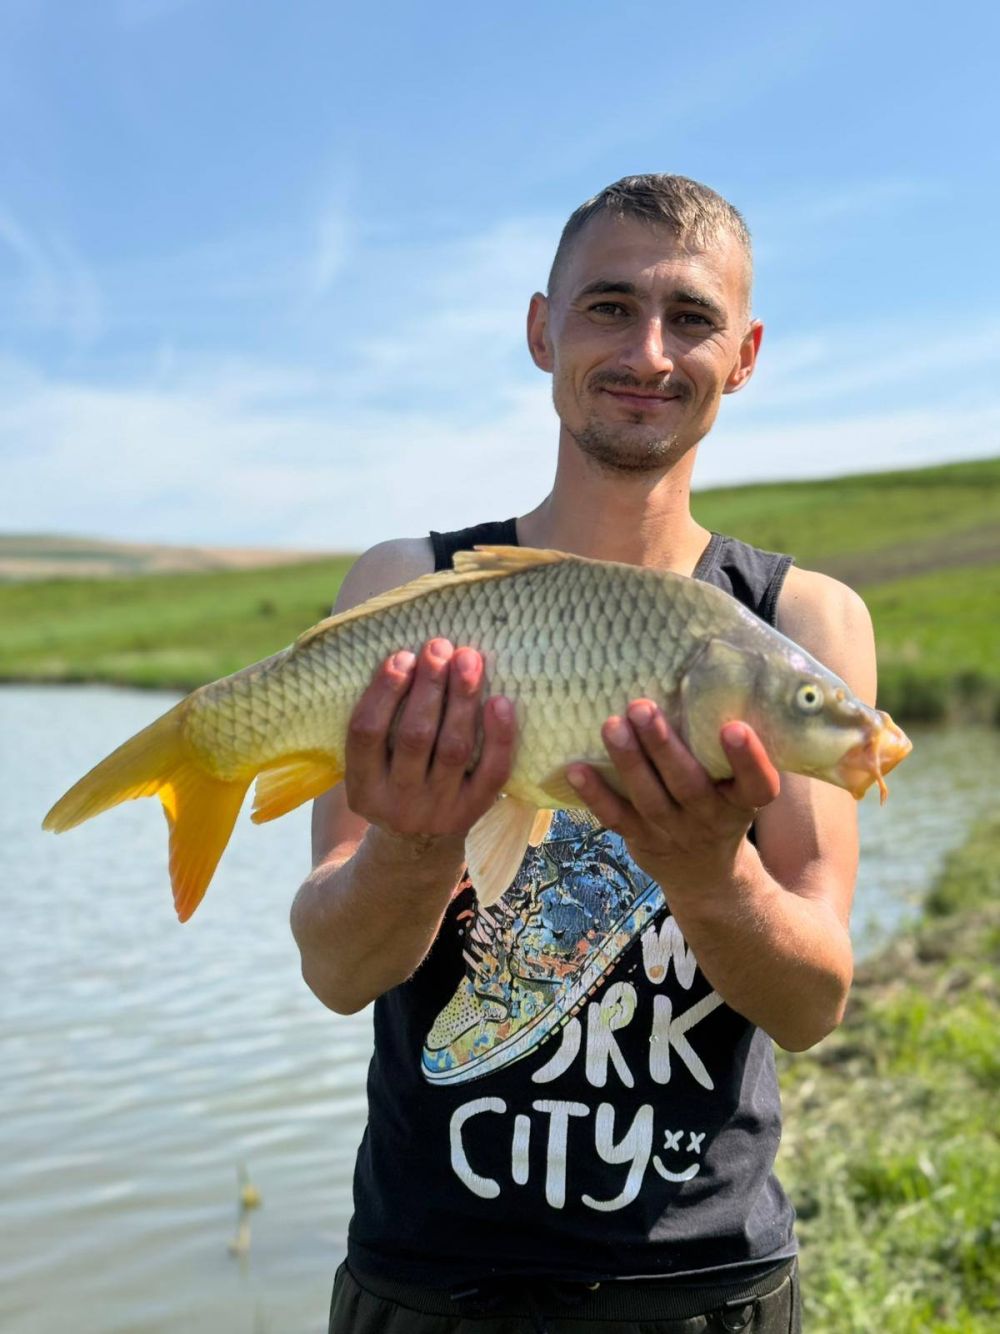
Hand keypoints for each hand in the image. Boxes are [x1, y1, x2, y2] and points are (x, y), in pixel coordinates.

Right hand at [344, 638, 515, 838]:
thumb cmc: (392, 783)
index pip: (366, 733)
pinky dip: (499, 736)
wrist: (416, 846)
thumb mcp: (369, 768)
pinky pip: (492, 773)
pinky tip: (501, 701)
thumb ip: (376, 725)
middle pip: (414, 736)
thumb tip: (403, 658)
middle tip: (439, 646)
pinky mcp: (474, 811)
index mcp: (363, 787)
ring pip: (454, 748)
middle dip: (428, 686)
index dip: (384, 692)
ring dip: (462, 698)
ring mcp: (439, 809)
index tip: (402, 656)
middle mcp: (399, 801)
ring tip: (468, 659)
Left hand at [565, 700, 779, 890]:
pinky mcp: (641, 840)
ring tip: (611, 725)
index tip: (734, 728)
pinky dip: (595, 795)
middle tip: (642, 708)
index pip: (756, 784)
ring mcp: (673, 831)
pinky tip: (575, 769)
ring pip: (649, 798)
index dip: (748, 759)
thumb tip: (705, 676)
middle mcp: (710, 818)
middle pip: (688, 784)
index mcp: (743, 801)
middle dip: (663, 746)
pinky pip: (616, 818)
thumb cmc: (721, 803)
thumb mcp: (737, 784)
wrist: (705, 874)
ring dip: (628, 762)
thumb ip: (723, 748)